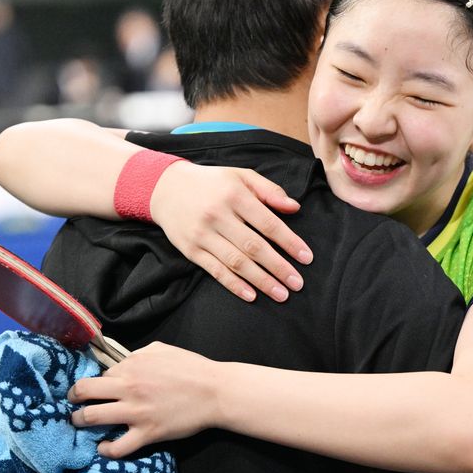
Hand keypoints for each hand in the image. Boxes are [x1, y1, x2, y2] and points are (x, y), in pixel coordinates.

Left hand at [69, 341, 219, 458]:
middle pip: (83, 392)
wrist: (215, 392)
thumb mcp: (161, 349)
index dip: (98, 383)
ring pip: (92, 418)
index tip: (98, 390)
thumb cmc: (192, 367)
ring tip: (79, 423)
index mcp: (132, 366)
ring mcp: (136, 412)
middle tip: (73, 403)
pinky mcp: (147, 433)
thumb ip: (138, 354)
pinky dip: (106, 450)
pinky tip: (104, 447)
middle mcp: (128, 388)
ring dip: (79, 421)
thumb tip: (123, 362)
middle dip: (73, 398)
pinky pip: (118, 447)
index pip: (100, 375)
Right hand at [150, 161, 313, 301]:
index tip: (306, 258)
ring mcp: (203, 234)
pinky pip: (215, 271)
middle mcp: (218, 215)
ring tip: (281, 294)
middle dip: (279, 267)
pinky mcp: (191, 250)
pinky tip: (251, 295)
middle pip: (254, 246)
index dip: (289, 242)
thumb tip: (295, 207)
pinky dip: (234, 285)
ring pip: (236, 262)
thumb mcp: (240, 176)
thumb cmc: (211, 183)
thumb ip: (269, 190)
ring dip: (261, 280)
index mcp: (235, 195)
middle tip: (297, 283)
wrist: (165, 188)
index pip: (268, 223)